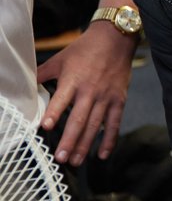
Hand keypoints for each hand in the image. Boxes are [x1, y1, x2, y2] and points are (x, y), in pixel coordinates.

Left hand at [37, 21, 135, 164]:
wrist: (115, 40)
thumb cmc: (85, 49)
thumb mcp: (60, 59)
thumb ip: (42, 74)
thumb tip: (24, 86)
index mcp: (73, 80)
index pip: (62, 99)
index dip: (55, 113)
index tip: (47, 127)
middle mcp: (90, 91)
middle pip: (79, 119)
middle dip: (69, 140)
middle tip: (60, 158)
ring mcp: (106, 97)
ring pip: (95, 125)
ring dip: (84, 145)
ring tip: (74, 161)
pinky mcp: (119, 100)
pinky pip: (114, 123)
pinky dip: (109, 140)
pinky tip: (101, 154)